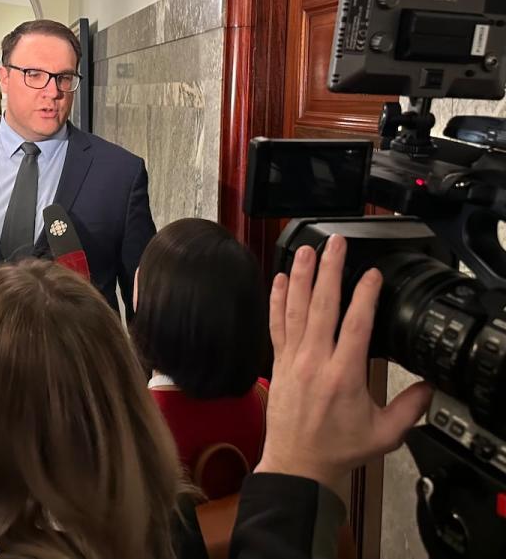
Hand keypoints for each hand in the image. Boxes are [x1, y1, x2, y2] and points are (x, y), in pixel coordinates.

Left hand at [255, 235, 431, 489]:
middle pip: (321, 305)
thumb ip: (411, 407)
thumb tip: (430, 385)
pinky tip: (279, 279)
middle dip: (328, 270)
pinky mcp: (278, 362)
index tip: (373, 273)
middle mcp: (315, 361)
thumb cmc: (339, 448)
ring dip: (299, 276)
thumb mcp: (386, 433)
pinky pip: (276, 324)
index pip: (356, 325)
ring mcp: (293, 359)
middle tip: (334, 244)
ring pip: (294, 309)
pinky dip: (276, 300)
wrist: (298, 463)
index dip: (365, 295)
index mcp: (344, 375)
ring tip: (305, 250)